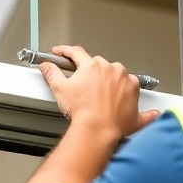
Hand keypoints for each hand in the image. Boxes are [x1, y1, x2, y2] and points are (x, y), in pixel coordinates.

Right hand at [40, 45, 159, 141]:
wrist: (98, 131)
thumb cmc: (82, 112)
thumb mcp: (60, 90)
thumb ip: (52, 74)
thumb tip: (47, 67)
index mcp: (93, 66)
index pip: (77, 52)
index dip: (66, 51)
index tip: (62, 53)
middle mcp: (112, 70)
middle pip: (99, 64)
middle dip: (92, 71)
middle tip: (85, 85)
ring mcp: (126, 81)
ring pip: (117, 74)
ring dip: (111, 80)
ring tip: (102, 97)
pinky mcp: (135, 94)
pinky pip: (134, 91)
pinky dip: (129, 95)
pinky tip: (124, 102)